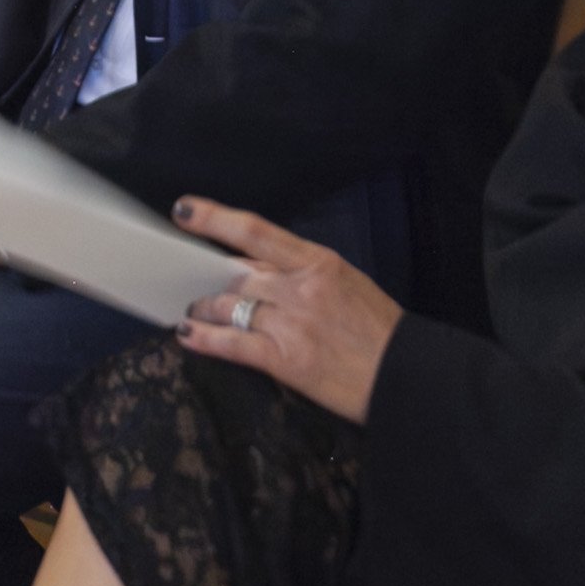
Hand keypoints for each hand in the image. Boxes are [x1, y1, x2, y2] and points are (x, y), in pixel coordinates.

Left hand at [167, 198, 402, 428]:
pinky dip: (205, 338)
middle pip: (235, 272)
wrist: (403, 375)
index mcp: (318, 262)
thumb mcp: (347, 282)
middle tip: (181, 275)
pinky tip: (188, 333)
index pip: (256, 232)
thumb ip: (303, 272)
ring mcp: (290, 323)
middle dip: (203, 275)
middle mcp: (299, 288)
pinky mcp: (285, 359)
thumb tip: (260, 267)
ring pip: (228, 306)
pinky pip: (232, 344)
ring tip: (190, 308)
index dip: (215, 219)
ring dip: (203, 307)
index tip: (185, 211)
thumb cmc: (378, 329)